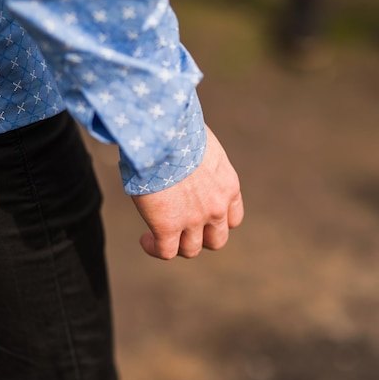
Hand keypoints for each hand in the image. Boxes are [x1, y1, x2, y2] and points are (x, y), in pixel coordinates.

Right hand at [131, 125, 243, 258]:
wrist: (164, 134)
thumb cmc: (178, 128)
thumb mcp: (202, 145)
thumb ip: (200, 161)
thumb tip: (183, 154)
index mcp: (227, 186)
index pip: (232, 218)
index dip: (216, 222)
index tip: (201, 216)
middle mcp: (216, 207)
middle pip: (216, 240)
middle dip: (200, 238)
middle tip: (181, 229)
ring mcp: (193, 220)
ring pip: (190, 249)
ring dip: (175, 245)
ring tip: (156, 237)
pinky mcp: (168, 226)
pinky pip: (165, 251)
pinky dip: (155, 248)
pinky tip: (146, 239)